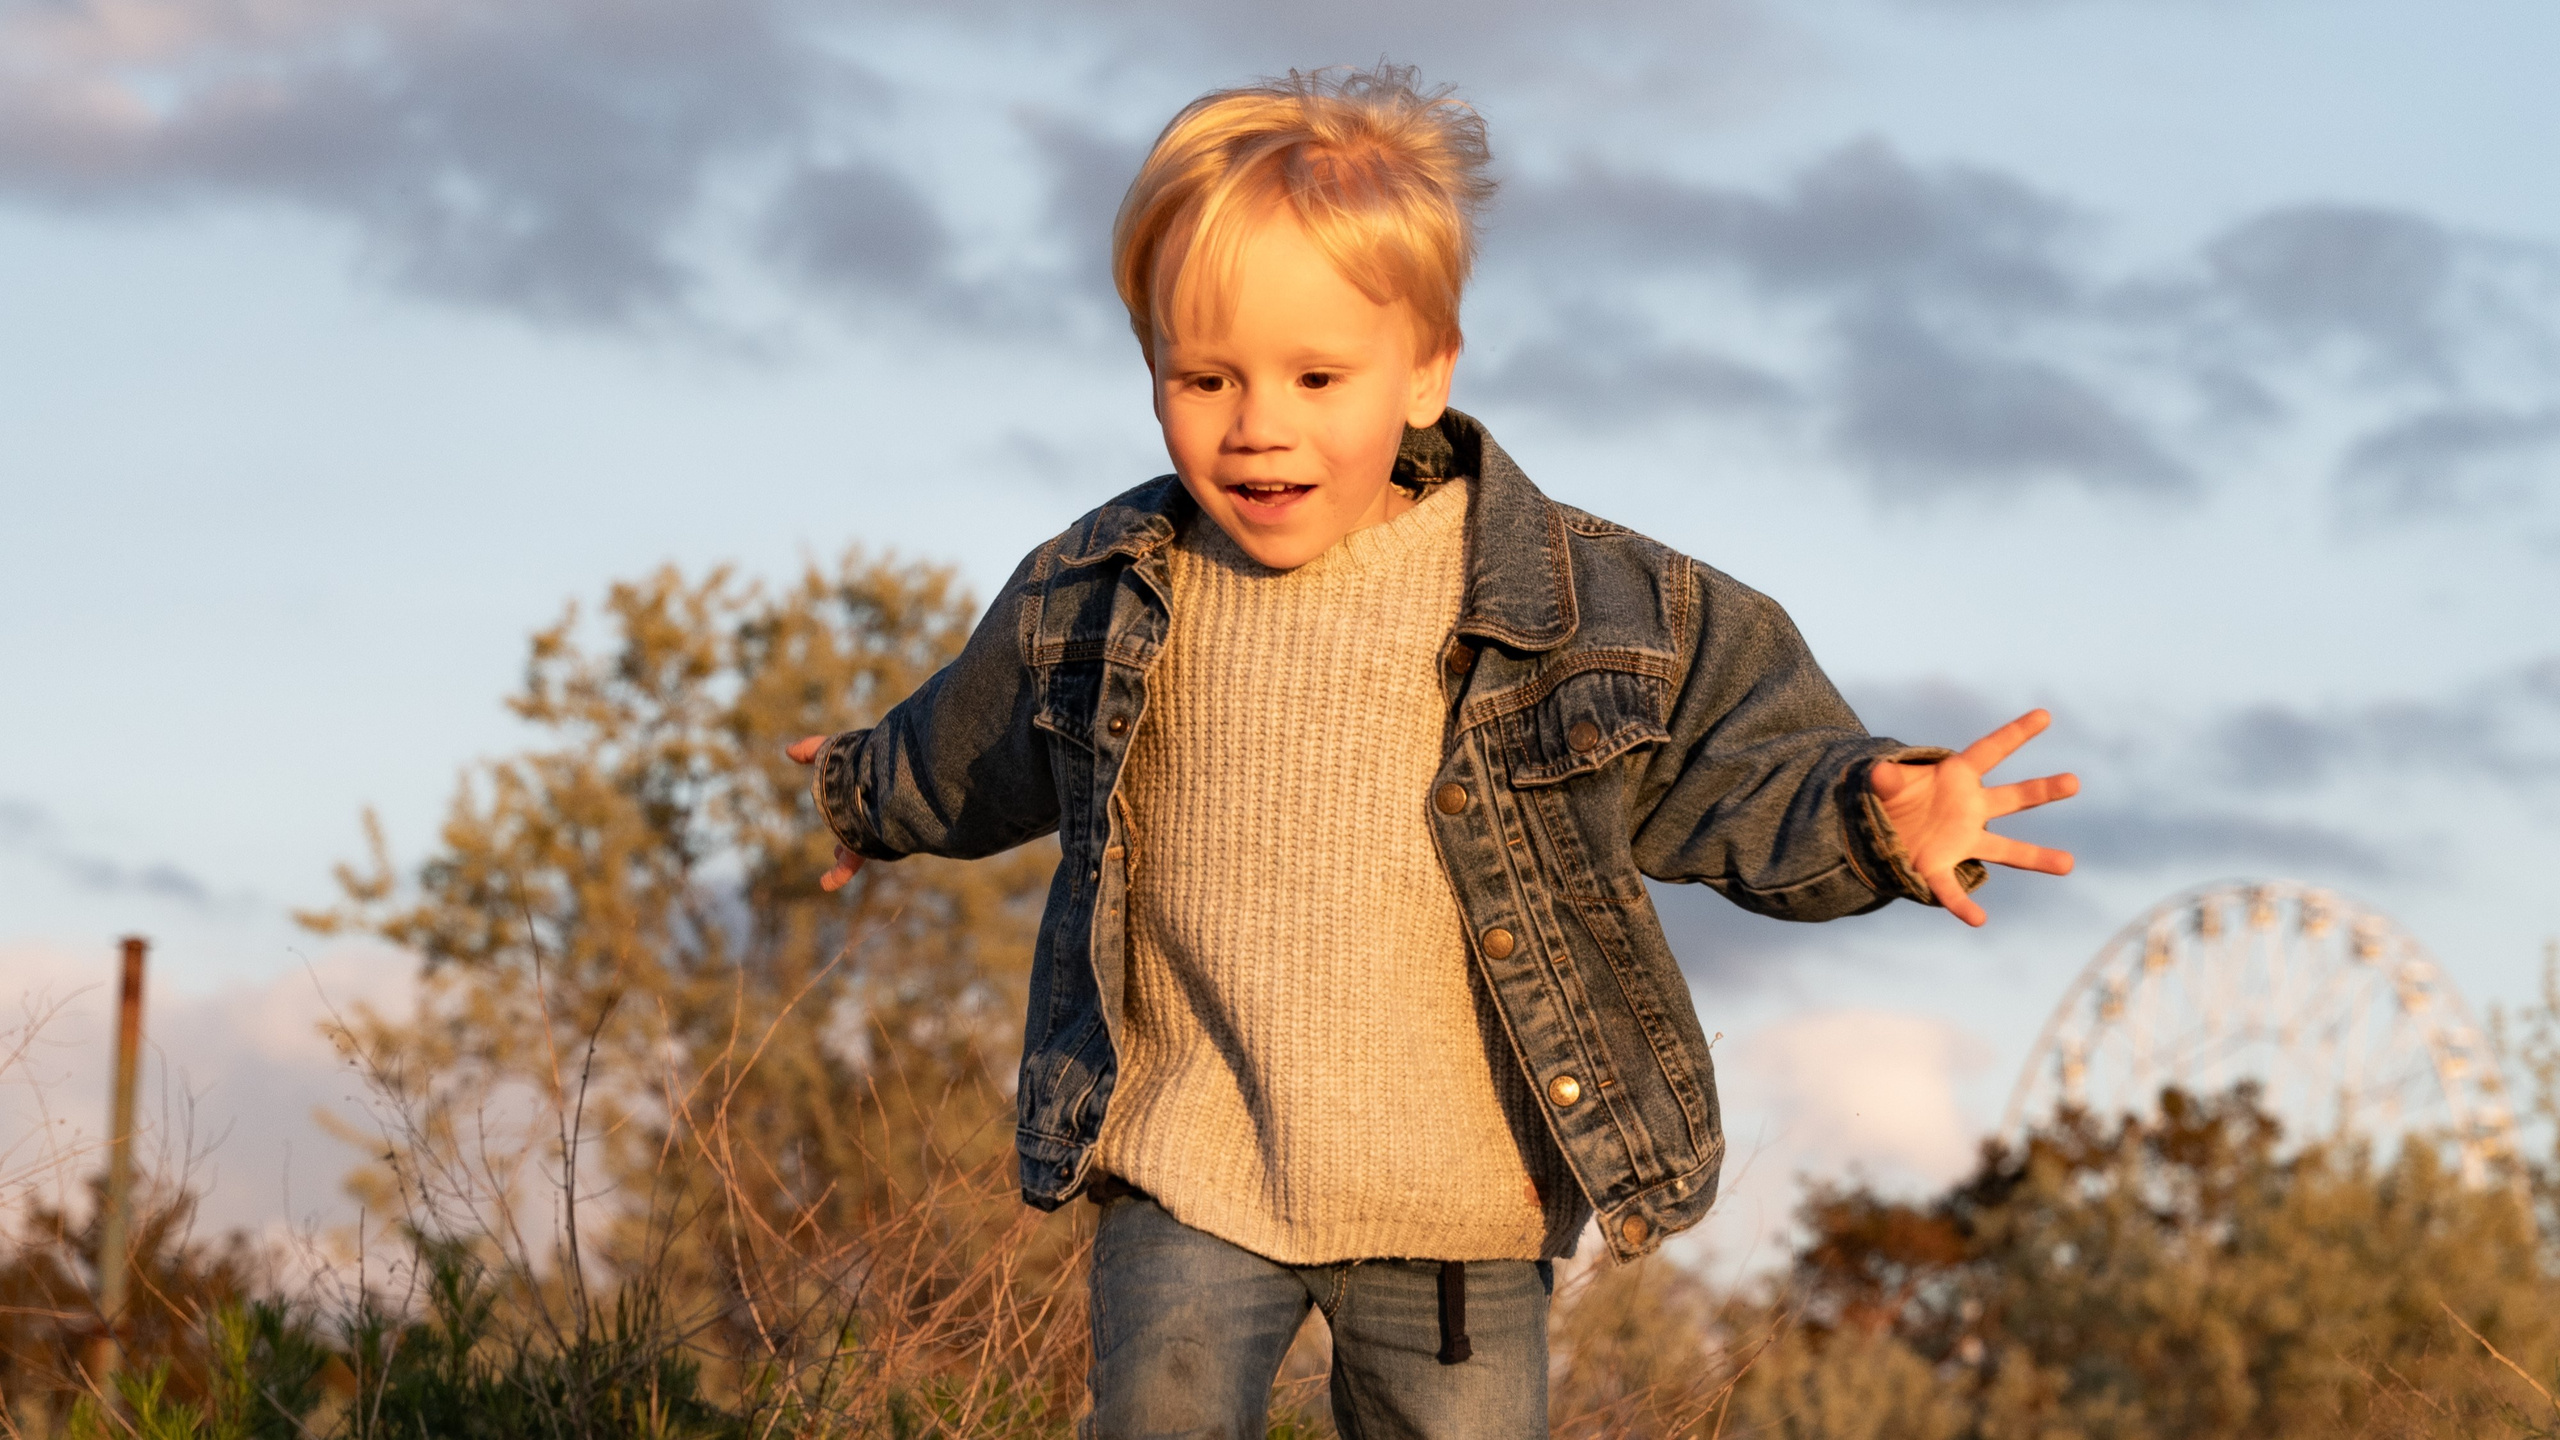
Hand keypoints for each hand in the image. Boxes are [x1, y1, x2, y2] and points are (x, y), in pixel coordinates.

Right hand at [786, 734, 863, 891]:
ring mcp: (868, 833)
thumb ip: (813, 749)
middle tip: (838, 848)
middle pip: (859, 830)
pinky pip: (850, 865)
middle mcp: (867, 815)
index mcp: (859, 796)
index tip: (833, 814)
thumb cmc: (856, 767)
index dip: (839, 811)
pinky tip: (825, 885)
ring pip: (857, 849)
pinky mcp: (865, 848)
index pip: (848, 804)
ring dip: (845, 858)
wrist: (881, 788)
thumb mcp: (831, 753)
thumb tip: (788, 750)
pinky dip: (837, 875)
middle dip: (848, 839)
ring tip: (834, 865)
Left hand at [1868, 709, 2077, 927]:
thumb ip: (1887, 779)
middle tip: (2074, 782)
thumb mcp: (1886, 784)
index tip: (2044, 715)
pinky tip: (1978, 919)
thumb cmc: (1894, 797)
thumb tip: (1879, 772)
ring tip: (2068, 864)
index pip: (1990, 750)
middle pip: (2012, 798)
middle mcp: (1970, 808)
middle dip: (2042, 790)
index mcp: (1957, 776)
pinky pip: (1953, 888)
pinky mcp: (1941, 866)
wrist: (1881, 828)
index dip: (2015, 733)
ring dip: (2034, 857)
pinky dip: (1962, 905)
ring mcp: (1962, 839)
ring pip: (2004, 850)